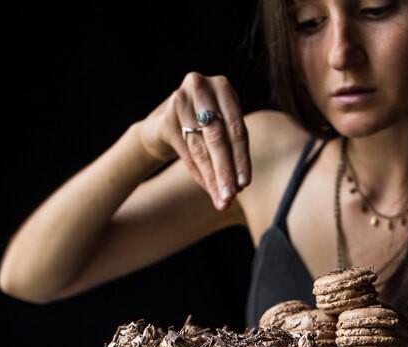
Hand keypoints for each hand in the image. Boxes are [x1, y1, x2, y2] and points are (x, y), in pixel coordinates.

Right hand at [137, 72, 250, 209]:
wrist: (162, 127)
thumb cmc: (201, 129)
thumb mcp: (221, 132)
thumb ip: (232, 151)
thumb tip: (241, 186)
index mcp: (222, 86)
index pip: (236, 128)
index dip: (241, 158)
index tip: (245, 185)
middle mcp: (200, 86)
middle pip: (217, 137)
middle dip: (226, 171)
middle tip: (231, 196)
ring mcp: (180, 99)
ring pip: (201, 147)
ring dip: (212, 178)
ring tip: (221, 200)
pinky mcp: (164, 118)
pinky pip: (185, 152)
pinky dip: (198, 174)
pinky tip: (207, 189)